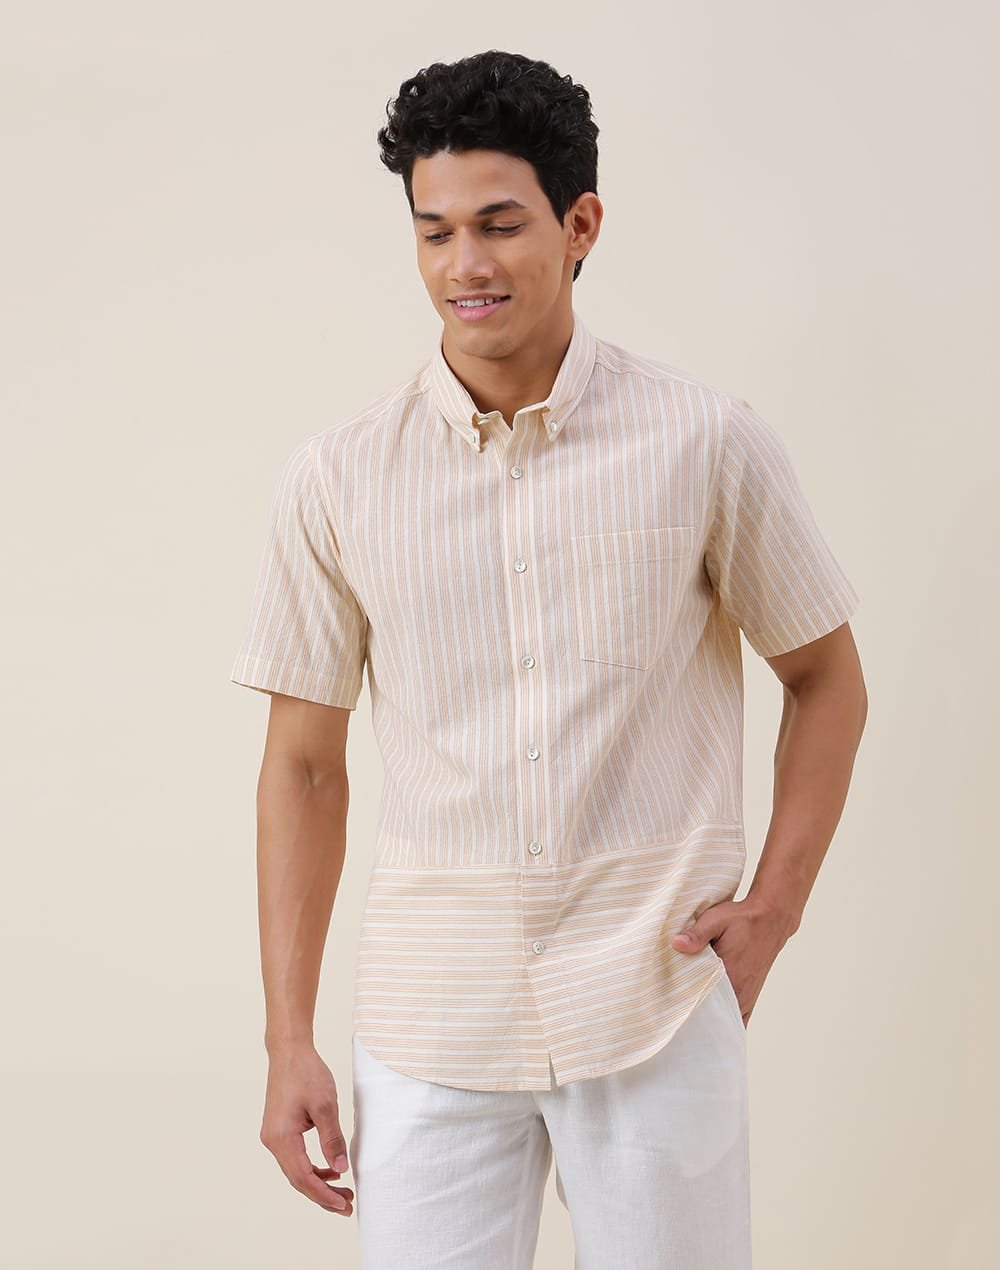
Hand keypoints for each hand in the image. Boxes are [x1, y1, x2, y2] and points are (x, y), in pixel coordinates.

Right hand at [259, 1044, 354, 1215]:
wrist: (289, 1050)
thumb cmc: (306, 1073)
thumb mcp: (325, 1106)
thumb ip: (332, 1139)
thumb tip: (340, 1170)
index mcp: (282, 1138)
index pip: (304, 1178)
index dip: (324, 1195)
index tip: (345, 1205)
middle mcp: (272, 1141)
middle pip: (298, 1179)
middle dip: (323, 1194)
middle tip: (348, 1204)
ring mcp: (273, 1136)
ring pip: (296, 1170)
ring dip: (319, 1182)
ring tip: (343, 1190)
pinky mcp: (278, 1130)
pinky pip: (295, 1158)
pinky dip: (312, 1167)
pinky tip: (329, 1169)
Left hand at [670, 896, 797, 1026]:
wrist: (770, 919)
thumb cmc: (742, 920)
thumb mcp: (716, 920)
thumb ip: (696, 934)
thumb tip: (676, 943)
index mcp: (730, 976)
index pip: (705, 1007)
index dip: (688, 1015)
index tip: (673, 1017)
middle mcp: (741, 992)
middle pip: (714, 1019)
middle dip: (696, 1022)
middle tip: (676, 1022)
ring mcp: (747, 996)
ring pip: (727, 1021)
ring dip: (710, 1022)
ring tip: (690, 1024)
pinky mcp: (751, 995)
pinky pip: (739, 1018)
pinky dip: (726, 1022)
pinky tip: (712, 1024)